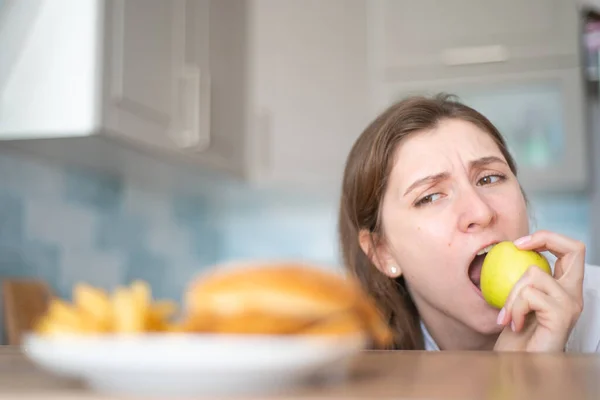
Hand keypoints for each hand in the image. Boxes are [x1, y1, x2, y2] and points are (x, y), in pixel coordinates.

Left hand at [493, 230, 584, 351]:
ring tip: (508, 315)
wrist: (517, 365)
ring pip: (534, 274)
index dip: (547, 237)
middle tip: (516, 246)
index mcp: (564, 288)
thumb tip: (507, 251)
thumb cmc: (516, 338)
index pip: (570, 250)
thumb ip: (521, 281)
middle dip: (544, 238)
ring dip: (511, 294)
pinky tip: (514, 325)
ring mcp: (570, 305)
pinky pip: (530, 295)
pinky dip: (514, 308)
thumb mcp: (517, 301)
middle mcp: (573, 294)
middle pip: (575, 248)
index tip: (518, 244)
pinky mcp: (561, 316)